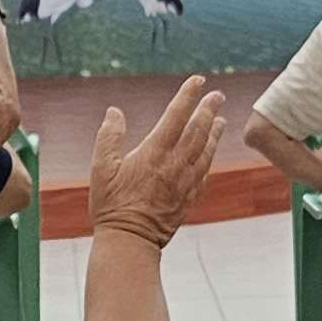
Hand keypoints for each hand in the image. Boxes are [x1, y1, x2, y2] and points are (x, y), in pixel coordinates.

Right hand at [84, 76, 224, 250]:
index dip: (187, 95)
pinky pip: (205, 172)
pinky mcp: (189, 198)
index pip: (176, 116)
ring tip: (221, 119)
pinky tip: (211, 152)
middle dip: (209, 109)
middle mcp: (175, 164)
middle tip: (218, 95)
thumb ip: (109, 137)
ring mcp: (185, 182)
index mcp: (154, 153)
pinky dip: (210, 156)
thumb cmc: (111, 205)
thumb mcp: (100, 169)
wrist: (130, 241)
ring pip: (206, 150)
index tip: (198, 80)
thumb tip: (114, 112)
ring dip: (215, 132)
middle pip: (198, 130)